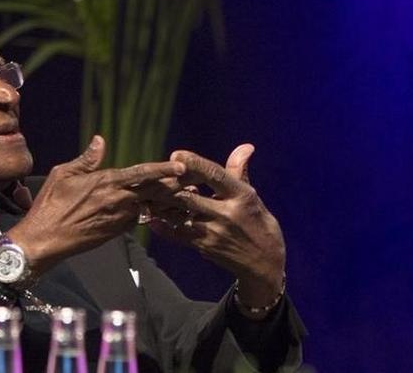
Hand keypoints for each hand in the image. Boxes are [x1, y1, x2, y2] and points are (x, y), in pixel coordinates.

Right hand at [8, 135, 185, 273]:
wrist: (45, 241)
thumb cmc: (49, 205)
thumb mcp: (63, 174)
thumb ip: (86, 159)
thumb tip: (100, 141)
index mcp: (105, 183)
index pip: (141, 174)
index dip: (163, 170)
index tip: (182, 167)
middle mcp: (117, 201)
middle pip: (154, 191)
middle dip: (175, 185)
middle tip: (195, 180)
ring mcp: (119, 218)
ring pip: (150, 206)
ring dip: (169, 201)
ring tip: (188, 195)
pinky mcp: (117, 231)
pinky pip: (140, 219)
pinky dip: (154, 214)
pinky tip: (167, 210)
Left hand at [152, 144, 285, 315]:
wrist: (264, 265)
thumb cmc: (260, 225)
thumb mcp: (254, 198)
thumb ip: (240, 173)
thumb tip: (245, 147)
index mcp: (241, 197)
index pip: (215, 175)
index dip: (195, 163)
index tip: (176, 154)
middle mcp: (226, 215)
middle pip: (190, 196)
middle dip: (170, 184)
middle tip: (155, 174)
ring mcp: (213, 233)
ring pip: (179, 214)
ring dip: (163, 203)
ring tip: (147, 192)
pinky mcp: (203, 247)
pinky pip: (177, 234)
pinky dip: (162, 226)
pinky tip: (150, 217)